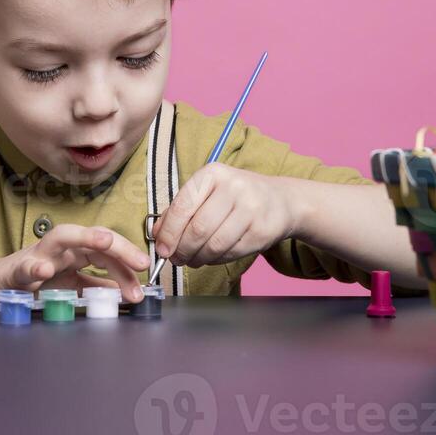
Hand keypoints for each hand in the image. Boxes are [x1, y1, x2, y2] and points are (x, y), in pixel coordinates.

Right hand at [0, 224, 149, 302]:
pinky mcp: (16, 269)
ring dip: (85, 237)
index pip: (107, 250)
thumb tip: (127, 290)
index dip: (127, 259)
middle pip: (92, 237)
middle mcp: (60, 249)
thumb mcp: (73, 286)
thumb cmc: (34, 283)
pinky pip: (27, 266)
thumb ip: (97, 287)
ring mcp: (38, 255)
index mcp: (75, 253)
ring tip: (105, 242)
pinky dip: (35, 267)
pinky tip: (44, 271)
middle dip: (118, 246)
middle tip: (140, 262)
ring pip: (62, 237)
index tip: (145, 274)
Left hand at [153, 163, 299, 267]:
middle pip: (198, 229)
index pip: (183, 206)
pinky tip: (212, 256)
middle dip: (182, 250)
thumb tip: (157, 235)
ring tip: (192, 259)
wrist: (279, 200)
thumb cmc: (233, 197)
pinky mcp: (262, 231)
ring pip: (214, 245)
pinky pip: (230, 253)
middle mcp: (233, 188)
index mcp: (212, 174)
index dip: (169, 232)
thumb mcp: (206, 193)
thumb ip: (179, 210)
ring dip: (198, 258)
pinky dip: (215, 260)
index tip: (162, 249)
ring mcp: (251, 209)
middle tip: (176, 259)